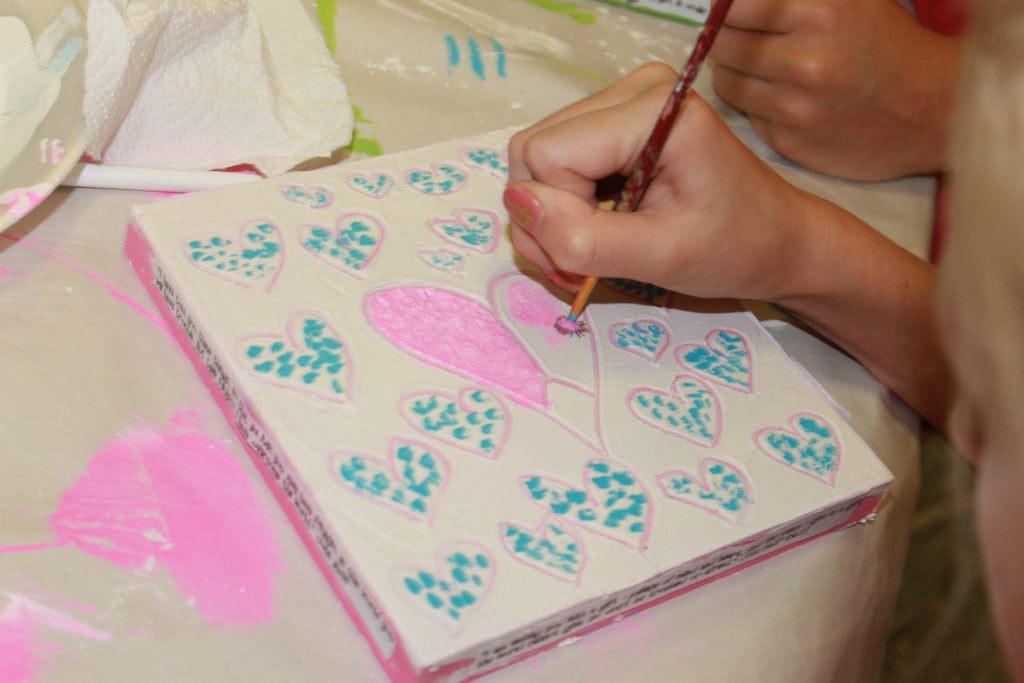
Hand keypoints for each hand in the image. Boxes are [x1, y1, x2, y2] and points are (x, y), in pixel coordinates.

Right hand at [505, 62, 817, 304]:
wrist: (778, 242)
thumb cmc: (736, 248)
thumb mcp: (663, 258)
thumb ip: (586, 237)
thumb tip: (517, 204)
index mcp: (652, 108)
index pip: (547, 154)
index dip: (560, 215)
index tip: (601, 254)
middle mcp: (631, 90)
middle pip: (533, 152)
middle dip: (548, 220)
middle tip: (583, 265)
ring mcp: (619, 104)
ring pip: (534, 161)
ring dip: (551, 220)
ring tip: (592, 255)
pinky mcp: (612, 126)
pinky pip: (553, 165)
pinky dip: (563, 210)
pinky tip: (597, 233)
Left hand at [711, 0, 960, 179]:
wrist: (933, 109)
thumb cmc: (888, 43)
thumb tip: (729, 0)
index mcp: (821, 12)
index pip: (733, 6)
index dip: (727, 7)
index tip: (731, 10)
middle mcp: (804, 61)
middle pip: (722, 43)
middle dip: (728, 37)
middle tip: (750, 37)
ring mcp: (795, 107)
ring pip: (727, 82)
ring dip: (737, 72)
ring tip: (768, 67)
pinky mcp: (791, 141)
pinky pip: (747, 115)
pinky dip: (756, 105)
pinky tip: (786, 98)